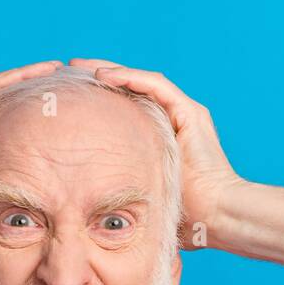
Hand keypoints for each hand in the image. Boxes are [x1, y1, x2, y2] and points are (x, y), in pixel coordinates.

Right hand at [0, 59, 62, 236]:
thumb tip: (12, 218)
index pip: (2, 125)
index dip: (26, 120)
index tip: (52, 117)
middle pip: (3, 103)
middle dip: (31, 95)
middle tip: (61, 89)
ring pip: (0, 88)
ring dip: (30, 79)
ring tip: (58, 71)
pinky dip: (19, 76)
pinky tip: (45, 70)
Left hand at [68, 58, 243, 250]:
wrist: (216, 216)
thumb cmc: (184, 216)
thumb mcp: (140, 193)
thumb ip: (121, 187)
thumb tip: (83, 198)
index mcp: (159, 136)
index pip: (125, 107)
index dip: (98, 98)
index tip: (69, 96)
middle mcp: (173, 120)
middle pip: (131, 89)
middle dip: (99, 77)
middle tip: (68, 70)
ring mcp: (184, 114)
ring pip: (141, 81)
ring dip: (110, 71)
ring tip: (79, 68)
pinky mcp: (190, 113)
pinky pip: (155, 86)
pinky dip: (130, 78)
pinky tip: (104, 76)